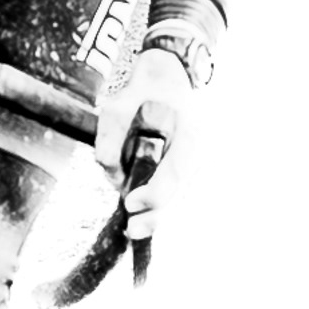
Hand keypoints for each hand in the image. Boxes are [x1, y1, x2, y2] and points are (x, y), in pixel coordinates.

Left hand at [95, 47, 197, 240]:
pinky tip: (143, 219)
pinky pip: (174, 194)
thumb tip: (115, 180)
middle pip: (180, 193)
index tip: (130, 204)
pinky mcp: (188, 169)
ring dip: (155, 213)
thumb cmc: (143, 92)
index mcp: (186, 132)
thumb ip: (110, 141)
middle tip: (132, 231)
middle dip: (156, 217)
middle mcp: (198, 151)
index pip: (175, 171)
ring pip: (178, 198)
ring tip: (133, 225)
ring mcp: (197, 161)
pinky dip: (159, 207)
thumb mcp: (117, 107)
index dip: (154, 194)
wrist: (170, 78)